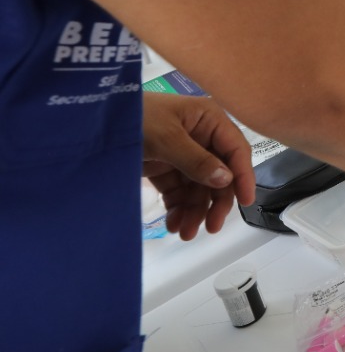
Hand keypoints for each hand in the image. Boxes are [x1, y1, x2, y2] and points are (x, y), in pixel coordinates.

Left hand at [142, 93, 255, 240]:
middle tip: (210, 227)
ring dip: (194, 211)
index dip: (243, 177)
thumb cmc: (135, 118)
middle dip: (214, 202)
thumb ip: (196, 160)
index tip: (247, 203)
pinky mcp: (165, 169)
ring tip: (185, 232)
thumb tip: (226, 180)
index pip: (235, 151)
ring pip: (199, 188)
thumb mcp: (166, 138)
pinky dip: (178, 209)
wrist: (90, 123)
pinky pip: (179, 192)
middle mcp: (202, 137)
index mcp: (209, 120)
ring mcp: (183, 155)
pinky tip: (174, 224)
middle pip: (219, 175)